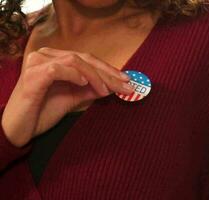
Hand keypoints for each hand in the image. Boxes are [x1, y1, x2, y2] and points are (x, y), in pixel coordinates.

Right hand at [1, 47, 134, 146]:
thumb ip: (91, 89)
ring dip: (95, 76)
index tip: (127, 80)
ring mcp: (38, 62)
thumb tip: (114, 85)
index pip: (87, 59)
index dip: (108, 69)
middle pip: (84, 58)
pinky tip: (85, 84)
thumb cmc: (43, 111)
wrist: (19, 129)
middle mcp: (45, 55)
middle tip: (125, 85)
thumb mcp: (74, 98)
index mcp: (55, 59)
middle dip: (108, 72)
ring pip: (75, 61)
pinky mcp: (33, 74)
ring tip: (106, 90)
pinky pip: (59, 69)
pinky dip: (75, 75)